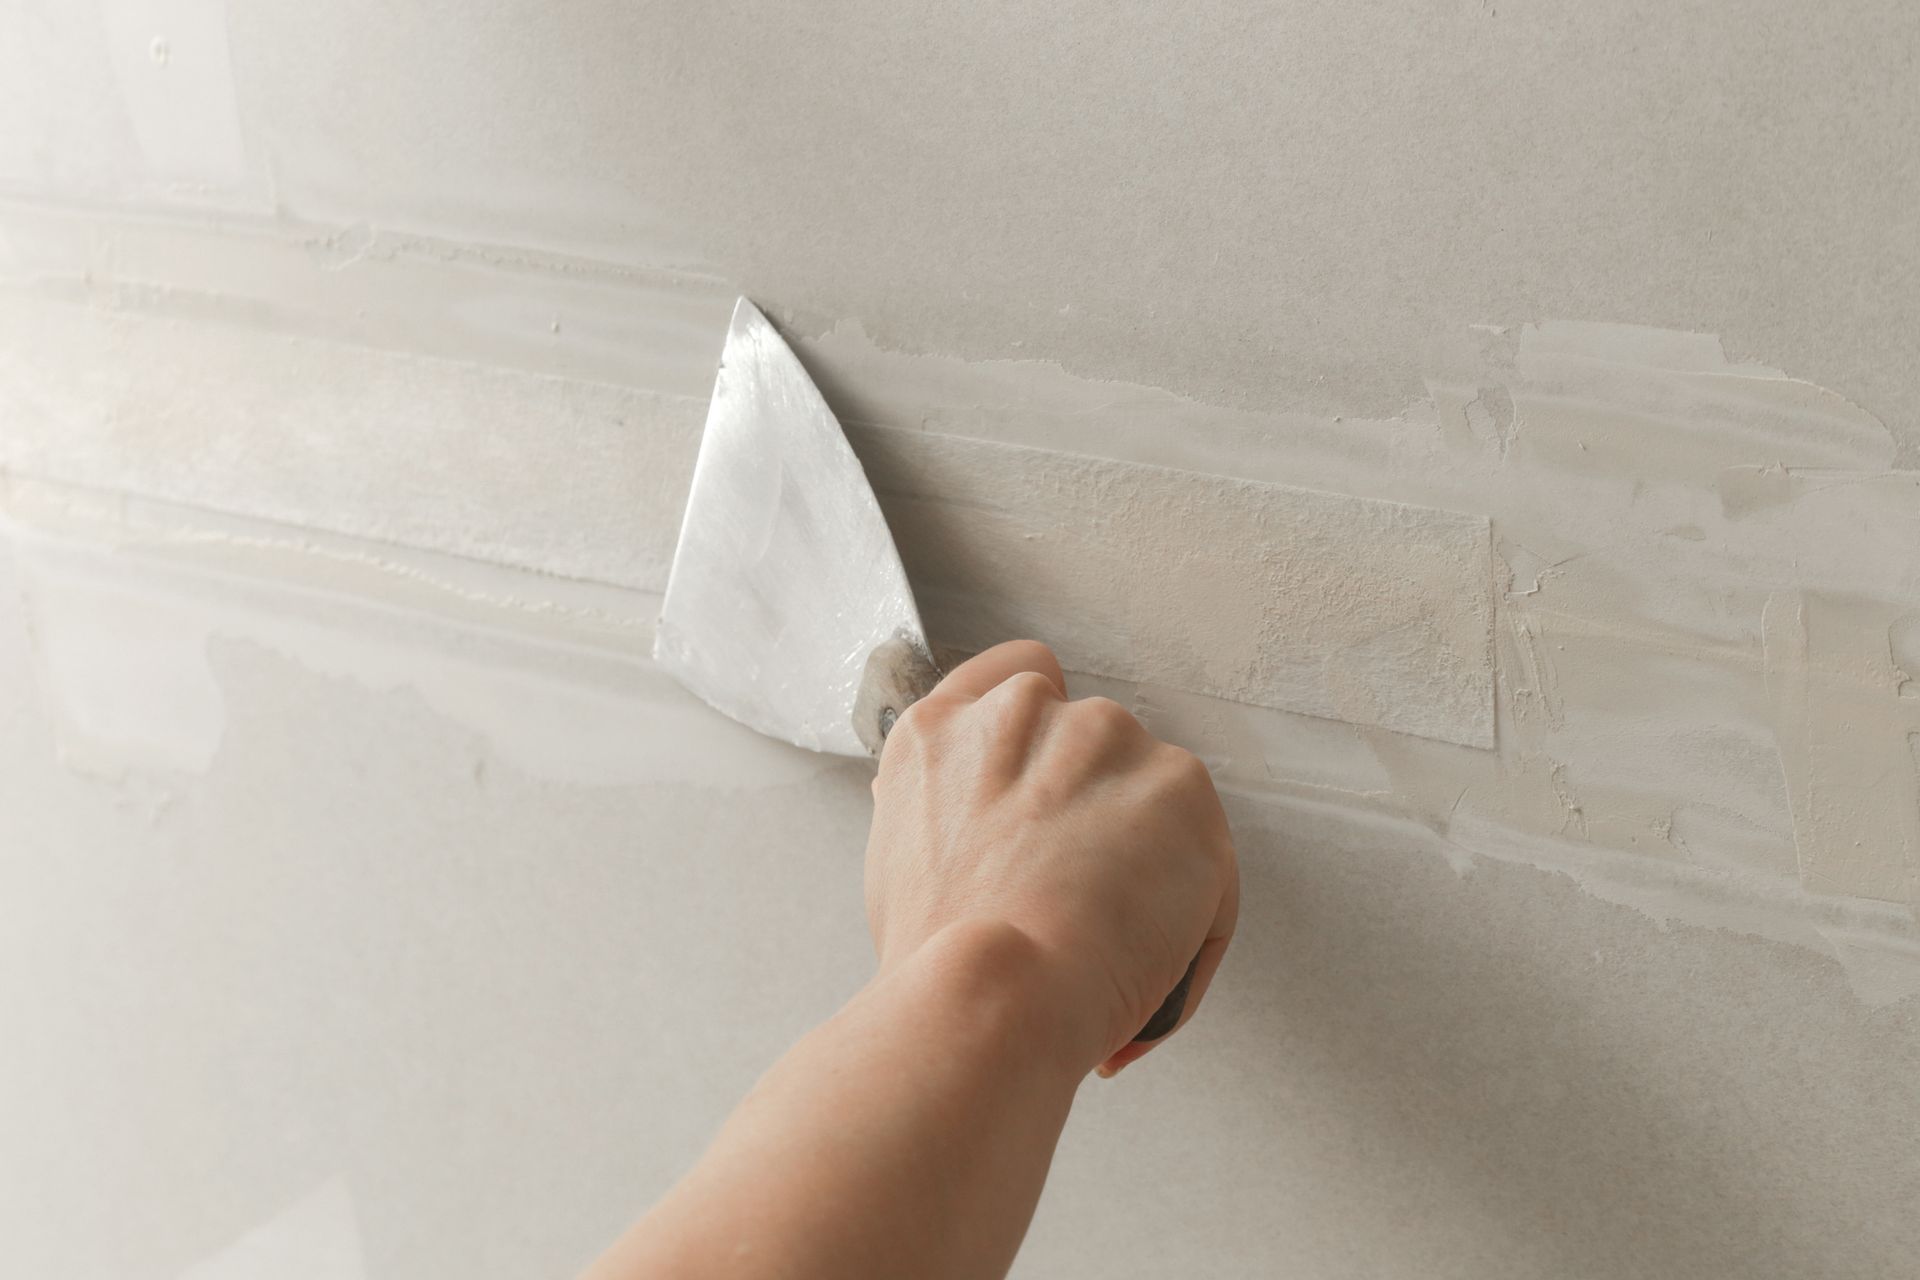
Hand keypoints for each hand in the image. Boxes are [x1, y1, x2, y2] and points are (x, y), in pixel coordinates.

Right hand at [864, 640, 1238, 1077]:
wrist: (990, 989)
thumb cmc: (935, 959)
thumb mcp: (897, 866)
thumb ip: (940, 815)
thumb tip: (960, 819)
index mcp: (943, 729)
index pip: (1016, 673)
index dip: (1049, 728)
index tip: (1058, 776)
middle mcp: (1021, 710)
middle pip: (1094, 742)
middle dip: (1101, 810)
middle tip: (1085, 896)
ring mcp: (1102, 735)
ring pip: (1154, 793)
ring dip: (1152, 852)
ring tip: (1116, 935)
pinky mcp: (1177, 781)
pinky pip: (1206, 852)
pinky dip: (1196, 906)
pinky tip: (1154, 950)